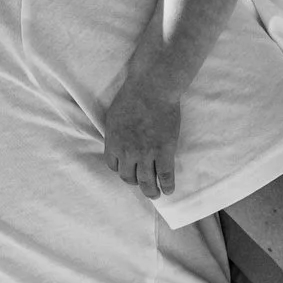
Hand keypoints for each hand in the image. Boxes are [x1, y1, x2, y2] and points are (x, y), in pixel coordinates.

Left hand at [102, 78, 183, 199]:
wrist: (151, 88)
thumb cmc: (132, 96)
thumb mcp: (114, 116)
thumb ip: (115, 133)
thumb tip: (118, 141)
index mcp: (114, 143)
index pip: (114, 166)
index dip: (121, 170)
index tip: (128, 171)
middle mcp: (128, 153)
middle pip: (129, 177)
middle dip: (135, 183)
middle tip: (142, 185)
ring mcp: (146, 154)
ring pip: (147, 181)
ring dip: (151, 191)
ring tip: (155, 194)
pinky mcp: (164, 151)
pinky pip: (166, 175)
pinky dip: (167, 185)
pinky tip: (168, 189)